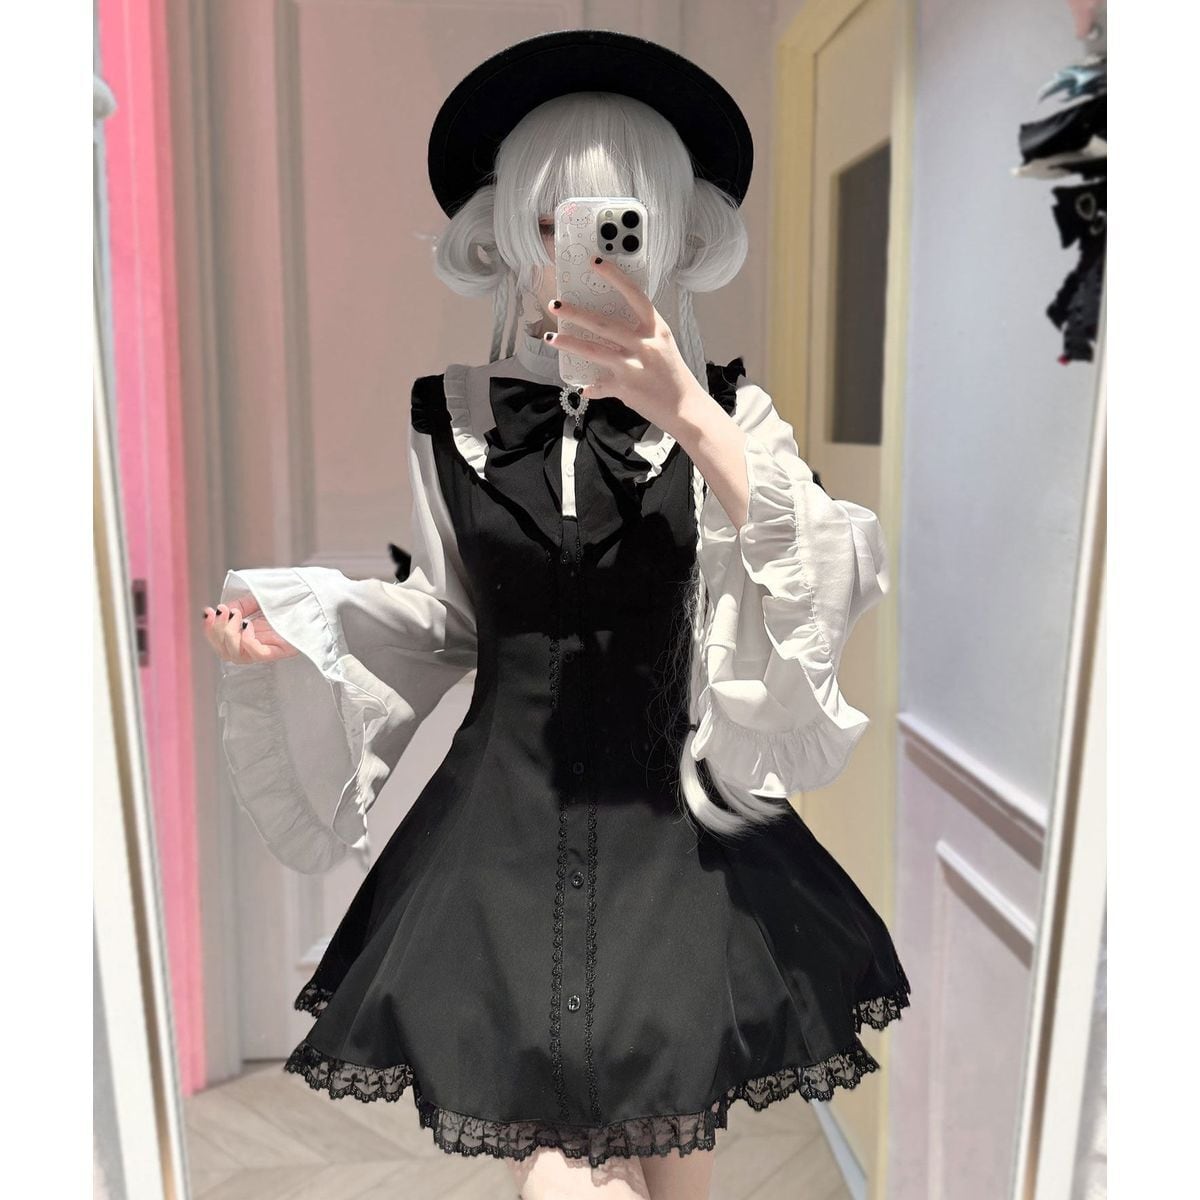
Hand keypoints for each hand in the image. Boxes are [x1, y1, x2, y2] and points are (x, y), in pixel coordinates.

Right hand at [202, 597, 298, 663]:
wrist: (317, 593)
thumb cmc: (291, 595)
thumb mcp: (258, 597)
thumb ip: (240, 605)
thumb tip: (220, 611)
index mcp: (251, 634)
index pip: (222, 643)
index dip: (210, 630)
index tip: (207, 611)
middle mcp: (258, 645)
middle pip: (226, 652)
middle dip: (217, 632)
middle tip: (223, 612)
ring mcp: (270, 649)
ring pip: (237, 656)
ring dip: (229, 635)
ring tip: (236, 616)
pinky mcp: (283, 651)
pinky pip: (258, 654)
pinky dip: (247, 642)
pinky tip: (248, 626)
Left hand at [543, 257, 711, 430]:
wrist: (687, 409)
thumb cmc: (675, 377)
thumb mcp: (664, 348)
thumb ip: (642, 336)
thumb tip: (616, 330)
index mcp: (657, 330)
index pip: (635, 296)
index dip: (615, 278)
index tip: (596, 263)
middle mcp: (644, 345)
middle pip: (604, 324)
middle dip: (576, 313)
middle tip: (556, 305)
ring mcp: (633, 366)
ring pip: (594, 350)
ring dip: (569, 343)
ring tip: (550, 337)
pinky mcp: (625, 388)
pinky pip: (600, 385)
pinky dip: (590, 387)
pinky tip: (581, 387)